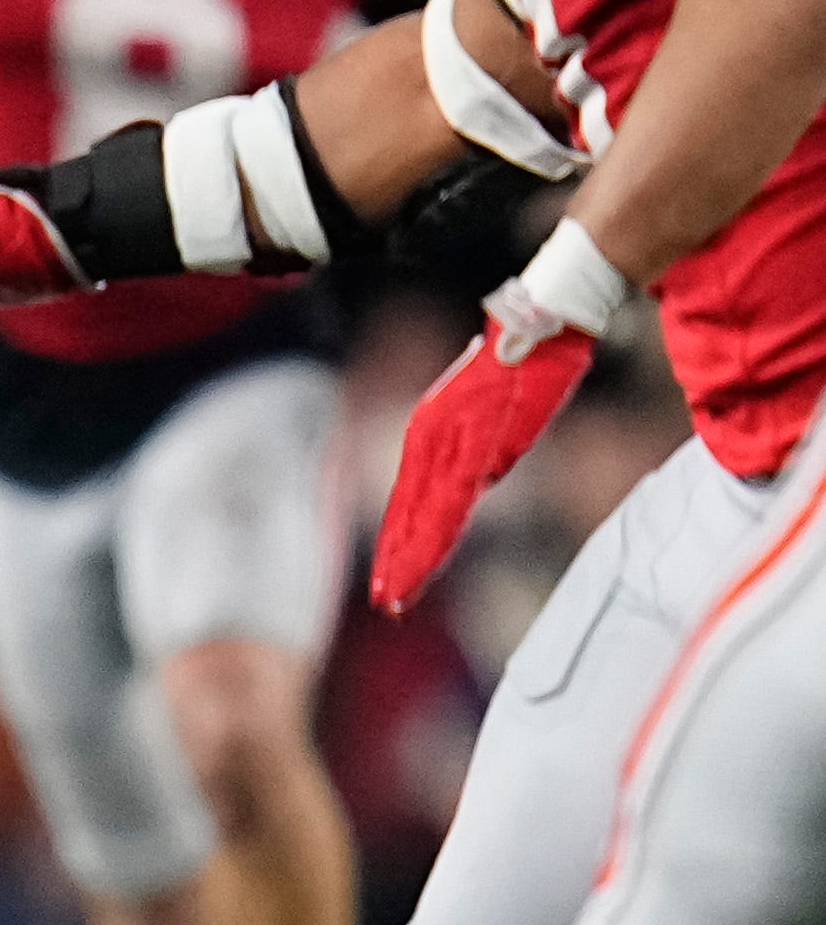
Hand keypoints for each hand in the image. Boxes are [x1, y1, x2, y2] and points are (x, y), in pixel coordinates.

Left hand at [369, 309, 593, 615]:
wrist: (542, 321)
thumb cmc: (523, 358)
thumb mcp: (496, 413)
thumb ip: (482, 447)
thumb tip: (482, 474)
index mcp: (439, 437)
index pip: (415, 500)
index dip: (403, 541)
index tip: (390, 579)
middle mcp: (436, 441)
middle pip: (413, 515)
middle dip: (399, 562)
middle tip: (383, 603)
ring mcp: (454, 443)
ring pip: (425, 516)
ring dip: (410, 558)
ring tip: (391, 596)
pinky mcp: (478, 443)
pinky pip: (451, 498)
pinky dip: (433, 532)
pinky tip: (421, 558)